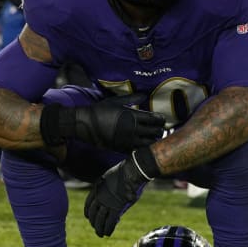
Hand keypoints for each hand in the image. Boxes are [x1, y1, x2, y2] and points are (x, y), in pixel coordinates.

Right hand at [40, 93, 164, 150]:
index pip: (155, 119)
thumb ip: (132, 98)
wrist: (85, 124)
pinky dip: (142, 148)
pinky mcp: (122, 148)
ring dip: (153, 140)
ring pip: (149, 144)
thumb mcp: (116, 101)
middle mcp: (132, 129)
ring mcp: (128, 140)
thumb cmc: (100, 110)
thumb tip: (145, 95)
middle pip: (155, 132)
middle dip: (160, 130)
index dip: (161, 120)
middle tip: (159, 128)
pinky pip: (138, 151)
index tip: (161, 119)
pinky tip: (141, 144)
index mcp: (132, 116)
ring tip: (152, 136)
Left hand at [84, 157, 148, 236]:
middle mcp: (99, 196)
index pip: (88, 203)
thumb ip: (108, 189)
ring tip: (100, 234)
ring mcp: (106, 202)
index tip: (88, 217)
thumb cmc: (125, 173)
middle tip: (95, 228)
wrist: (131, 171)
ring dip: (99, 229)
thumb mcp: (111, 179)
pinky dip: (109, 229)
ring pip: (100, 220)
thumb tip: (111, 197)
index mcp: (96, 188)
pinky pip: (110, 222)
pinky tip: (108, 233)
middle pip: (92, 213)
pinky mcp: (116, 208)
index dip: (88, 212)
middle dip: (93, 222)